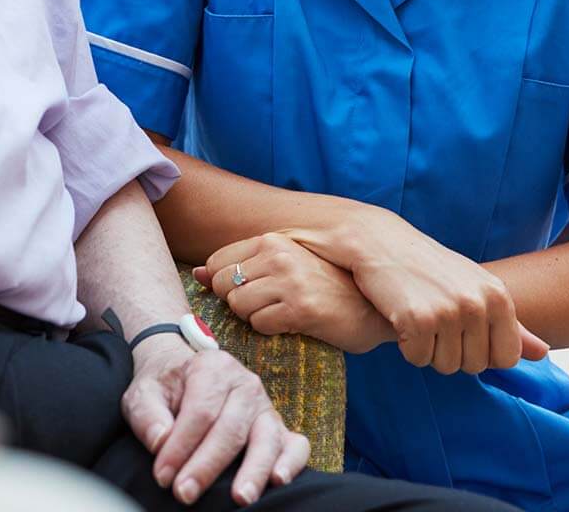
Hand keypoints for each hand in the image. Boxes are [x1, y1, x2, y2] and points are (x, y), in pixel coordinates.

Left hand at [120, 338, 310, 506]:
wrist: (182, 375)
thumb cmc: (163, 388)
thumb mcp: (142, 394)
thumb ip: (148, 416)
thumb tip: (161, 442)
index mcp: (211, 368)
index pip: (200, 412)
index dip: (181, 447)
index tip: (162, 476)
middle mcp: (245, 384)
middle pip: (230, 429)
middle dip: (207, 466)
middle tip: (185, 494)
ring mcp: (265, 406)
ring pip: (266, 438)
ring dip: (254, 470)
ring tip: (241, 498)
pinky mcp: (277, 427)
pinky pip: (296, 444)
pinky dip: (292, 462)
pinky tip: (278, 480)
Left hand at [195, 233, 396, 353]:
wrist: (371, 308)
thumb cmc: (323, 287)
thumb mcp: (284, 266)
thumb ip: (241, 265)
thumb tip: (197, 274)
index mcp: (273, 240)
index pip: (218, 262)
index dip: (226, 284)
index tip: (252, 291)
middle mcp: (280, 255)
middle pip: (224, 286)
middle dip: (239, 302)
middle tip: (269, 305)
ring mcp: (290, 281)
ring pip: (238, 306)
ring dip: (255, 317)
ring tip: (282, 313)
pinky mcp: (301, 309)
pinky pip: (259, 324)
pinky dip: (270, 330)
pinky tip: (293, 323)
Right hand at [313, 212, 549, 373]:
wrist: (380, 241)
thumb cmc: (431, 268)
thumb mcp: (477, 289)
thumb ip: (511, 325)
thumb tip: (544, 353)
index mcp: (499, 297)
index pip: (506, 359)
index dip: (480, 352)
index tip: (461, 329)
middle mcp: (479, 303)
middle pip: (474, 367)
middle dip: (451, 352)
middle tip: (433, 319)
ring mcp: (450, 311)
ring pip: (445, 366)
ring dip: (428, 350)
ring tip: (418, 316)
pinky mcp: (418, 319)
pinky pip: (418, 359)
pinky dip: (406, 346)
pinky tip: (401, 317)